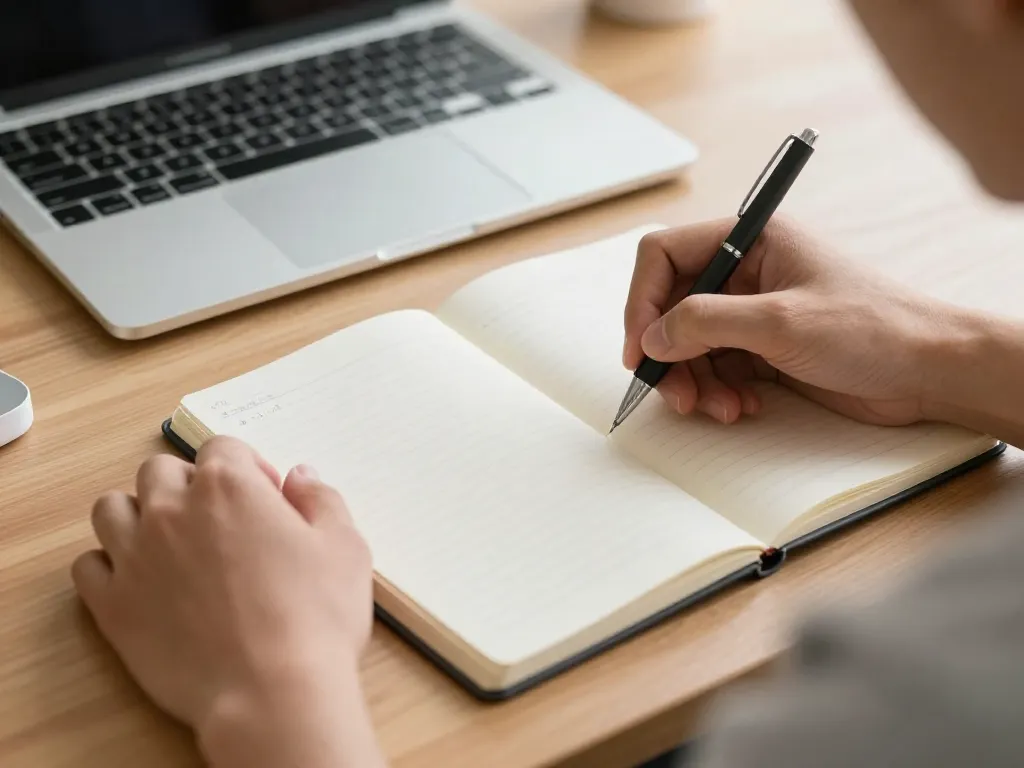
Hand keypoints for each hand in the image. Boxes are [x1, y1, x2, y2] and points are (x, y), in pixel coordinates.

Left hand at [72, 437, 382, 767]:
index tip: (266, 498)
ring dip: (138, 515)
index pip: (223, 447)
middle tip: (219, 520)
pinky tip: (142, 582)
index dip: (248, 468)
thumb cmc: (315, 617)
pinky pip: (88, 566)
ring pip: (112, 509)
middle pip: (160, 471)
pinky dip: (108, 565)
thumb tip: (301, 476)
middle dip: (188, 485)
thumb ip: (320, 499)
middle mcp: (172, 510)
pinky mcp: (113, 606)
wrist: (271, 691)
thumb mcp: (344, 546)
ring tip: (170, 544)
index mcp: (229, 486)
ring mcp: (135, 557)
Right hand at [623, 218, 958, 425]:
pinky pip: (715, 368)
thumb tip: (653, 335)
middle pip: (673, 306)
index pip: (666, 255)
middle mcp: (747, 272)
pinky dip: (717, 391)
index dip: (644, 300)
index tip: (641, 346)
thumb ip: (706, 322)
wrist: (929, 372)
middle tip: (674, 392)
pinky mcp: (764, 349)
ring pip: (690, 344)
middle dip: (669, 353)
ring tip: (718, 407)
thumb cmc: (874, 328)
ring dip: (693, 380)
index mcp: (752, 240)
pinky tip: (741, 407)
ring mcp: (754, 312)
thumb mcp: (780, 321)